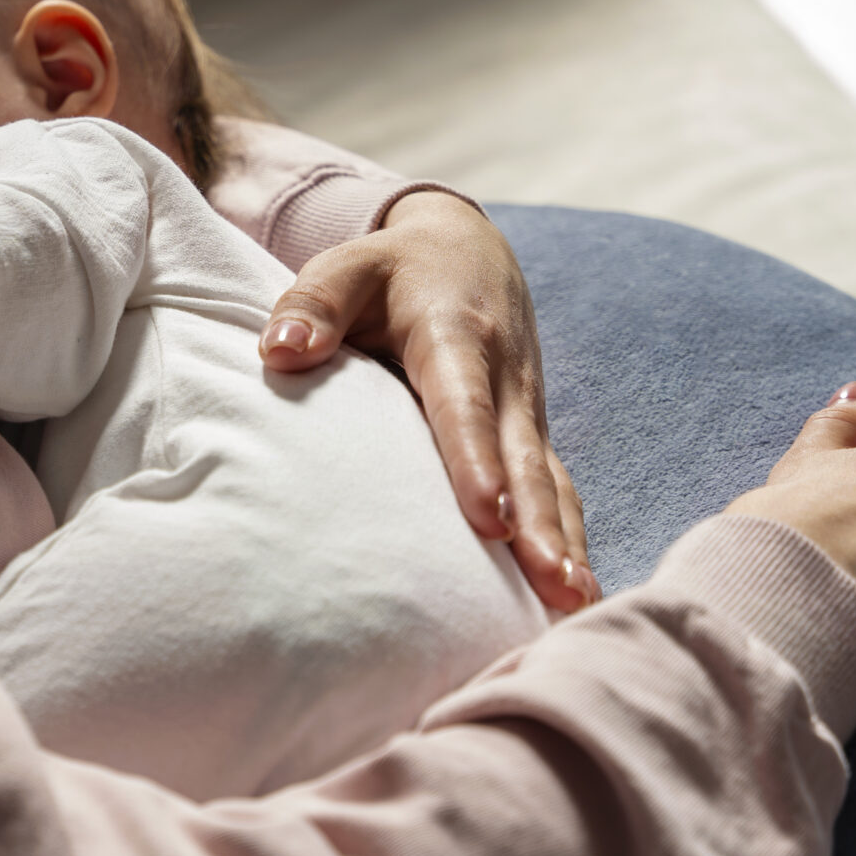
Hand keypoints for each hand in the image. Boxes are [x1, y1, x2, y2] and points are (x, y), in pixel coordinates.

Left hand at [259, 190, 596, 613]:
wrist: (465, 253)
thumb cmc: (390, 269)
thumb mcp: (347, 267)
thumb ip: (313, 304)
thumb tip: (280, 351)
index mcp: (455, 337)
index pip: (465, 405)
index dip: (476, 460)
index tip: (488, 517)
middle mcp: (504, 380)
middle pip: (522, 459)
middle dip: (538, 524)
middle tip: (552, 582)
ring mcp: (523, 412)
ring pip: (549, 482)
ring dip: (563, 541)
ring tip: (574, 603)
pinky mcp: (529, 437)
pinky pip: (554, 490)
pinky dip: (568, 537)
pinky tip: (574, 595)